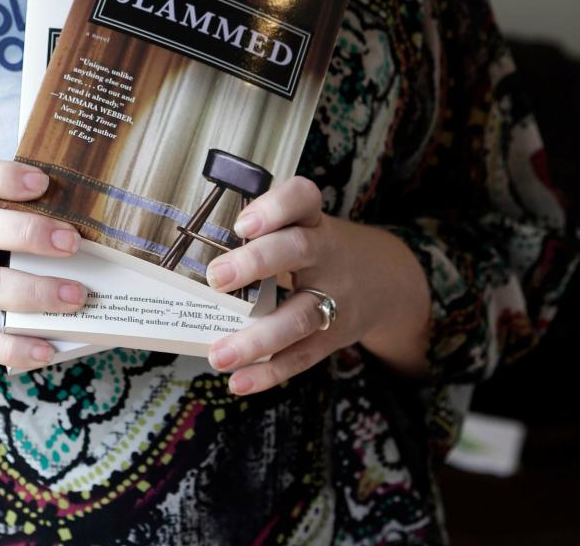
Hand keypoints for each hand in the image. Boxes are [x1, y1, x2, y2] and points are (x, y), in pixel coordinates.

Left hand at [205, 176, 430, 394]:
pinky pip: (303, 355)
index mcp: (313, 220)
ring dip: (256, 338)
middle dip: (255, 263)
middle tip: (215, 278)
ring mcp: (336, 296)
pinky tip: (239, 381)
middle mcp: (327, 253)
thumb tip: (191, 260)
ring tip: (218, 355)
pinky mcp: (335, 334)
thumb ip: (261, 237)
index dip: (275, 208)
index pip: (302, 198)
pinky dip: (270, 371)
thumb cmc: (319, 249)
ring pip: (299, 315)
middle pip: (297, 250)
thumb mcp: (304, 227)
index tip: (242, 223)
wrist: (388, 282)